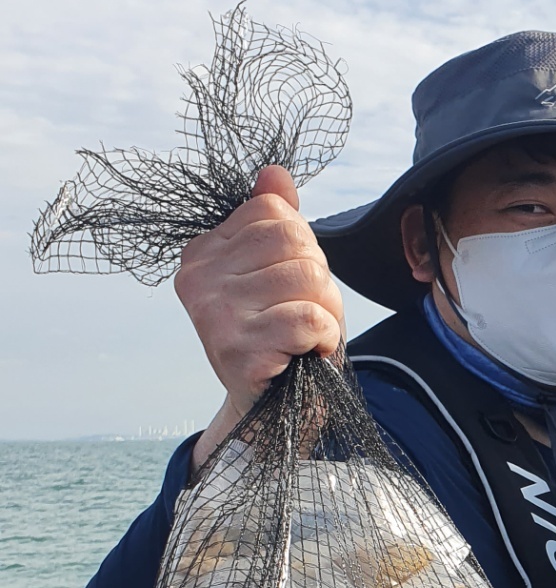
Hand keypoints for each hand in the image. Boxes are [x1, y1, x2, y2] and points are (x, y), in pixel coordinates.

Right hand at [175, 165, 344, 468]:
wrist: (272, 414)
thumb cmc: (281, 340)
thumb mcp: (282, 275)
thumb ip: (276, 222)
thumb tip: (274, 173)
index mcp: (203, 252)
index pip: (274, 213)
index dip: (304, 248)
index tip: (292, 286)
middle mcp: (197, 279)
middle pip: (296, 242)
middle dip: (321, 280)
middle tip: (306, 316)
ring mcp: (212, 315)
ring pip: (308, 279)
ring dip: (326, 312)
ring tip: (306, 336)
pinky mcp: (236, 350)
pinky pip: (308, 319)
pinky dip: (324, 337)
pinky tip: (307, 353)